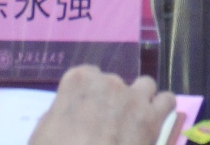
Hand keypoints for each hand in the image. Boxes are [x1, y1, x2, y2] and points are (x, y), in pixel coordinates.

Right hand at [30, 65, 178, 144]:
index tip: (85, 112)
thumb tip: (71, 113)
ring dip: (140, 99)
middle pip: (115, 84)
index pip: (87, 76)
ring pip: (145, 85)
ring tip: (133, 121)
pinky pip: (167, 100)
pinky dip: (162, 109)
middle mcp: (108, 81)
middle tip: (105, 127)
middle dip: (112, 102)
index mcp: (78, 81)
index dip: (87, 96)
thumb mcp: (42, 132)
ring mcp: (133, 97)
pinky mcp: (153, 117)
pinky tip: (154, 122)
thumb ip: (59, 113)